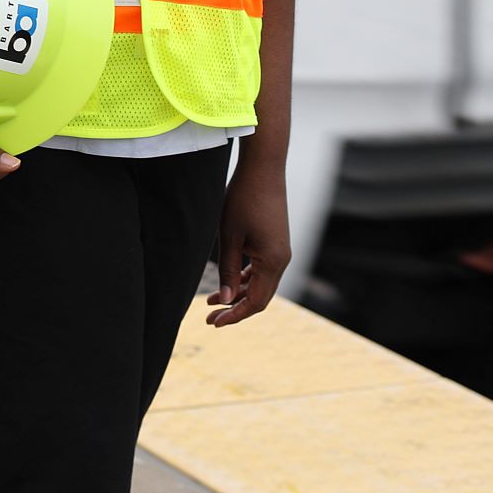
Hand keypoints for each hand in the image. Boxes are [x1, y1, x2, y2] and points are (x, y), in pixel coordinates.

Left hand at [205, 159, 289, 325]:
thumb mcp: (229, 236)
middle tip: (210, 318)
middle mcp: (282, 260)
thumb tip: (224, 300)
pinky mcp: (275, 242)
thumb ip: (227, 270)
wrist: (262, 169)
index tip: (213, 323)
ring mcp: (280, 251)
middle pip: (260, 297)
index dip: (234, 315)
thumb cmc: (243, 199)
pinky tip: (228, 281)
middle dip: (235, 309)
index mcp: (273, 262)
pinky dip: (245, 278)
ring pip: (260, 283)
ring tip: (211, 301)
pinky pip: (261, 269)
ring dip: (238, 293)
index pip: (255, 302)